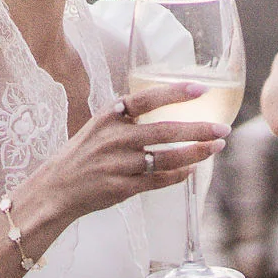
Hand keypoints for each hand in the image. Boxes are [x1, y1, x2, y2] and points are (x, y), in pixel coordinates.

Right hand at [20, 82, 228, 228]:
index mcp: (108, 117)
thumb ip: (127, 119)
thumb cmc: (82, 156)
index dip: (173, 93)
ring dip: (195, 154)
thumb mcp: (98, 128)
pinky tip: (191, 171)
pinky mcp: (121, 188)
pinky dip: (178, 176)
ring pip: (166, 158)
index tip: (200, 89)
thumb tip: (165, 114)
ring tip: (215, 148)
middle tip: (222, 128)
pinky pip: (158, 180)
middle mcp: (114, 139)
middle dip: (197, 130)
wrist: (55, 189)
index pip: (145, 99)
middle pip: (164, 131)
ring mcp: (118, 164)